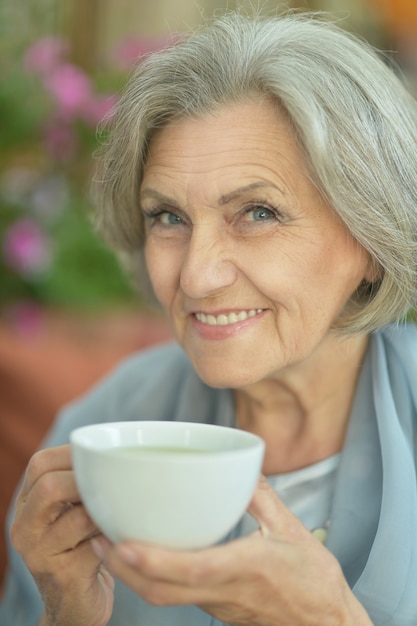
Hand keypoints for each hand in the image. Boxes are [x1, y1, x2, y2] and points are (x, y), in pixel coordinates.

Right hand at [11, 445, 113, 625]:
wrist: (75, 606)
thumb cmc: (83, 546)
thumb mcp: (73, 511)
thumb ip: (82, 483)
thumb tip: (120, 449)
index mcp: (27, 503)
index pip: (41, 463)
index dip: (74, 454)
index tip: (103, 457)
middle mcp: (25, 527)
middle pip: (50, 486)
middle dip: (88, 479)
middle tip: (114, 483)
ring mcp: (40, 554)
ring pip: (76, 517)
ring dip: (107, 510)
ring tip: (123, 508)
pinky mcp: (64, 576)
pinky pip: (94, 547)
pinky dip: (114, 535)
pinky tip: (123, 533)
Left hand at [93, 475, 371, 625]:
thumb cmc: (314, 582)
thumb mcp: (293, 531)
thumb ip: (263, 497)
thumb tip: (240, 466)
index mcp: (248, 567)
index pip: (194, 569)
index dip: (154, 559)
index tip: (121, 542)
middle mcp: (225, 590)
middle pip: (162, 591)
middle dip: (124, 570)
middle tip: (96, 538)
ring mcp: (216, 604)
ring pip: (163, 598)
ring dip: (131, 576)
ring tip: (108, 544)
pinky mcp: (215, 609)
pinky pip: (175, 596)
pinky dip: (150, 578)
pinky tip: (142, 555)